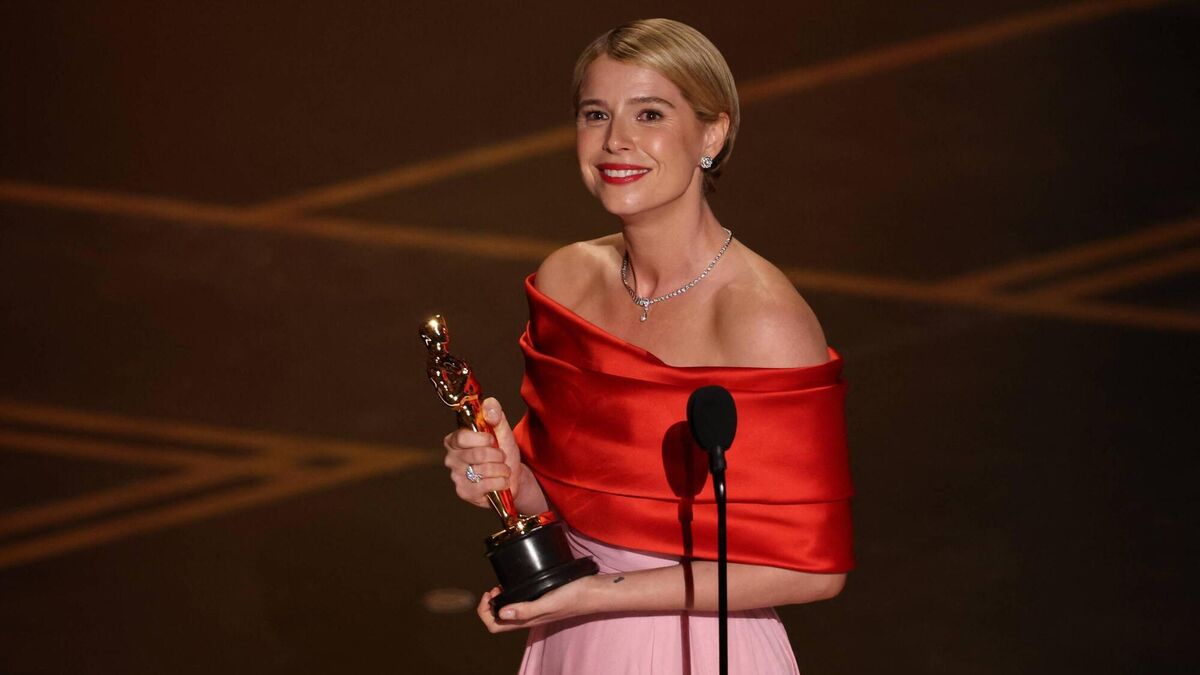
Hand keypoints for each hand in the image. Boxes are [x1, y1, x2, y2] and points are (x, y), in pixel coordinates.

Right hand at [442, 397, 523, 507]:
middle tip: (501, 456)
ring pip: (484, 470)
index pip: (462, 437)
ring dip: (502, 469)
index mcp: (455, 441)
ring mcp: (457, 477)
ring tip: (502, 469)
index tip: (493, 440)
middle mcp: (451, 459)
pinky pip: (487, 485)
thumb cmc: (502, 453)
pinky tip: (501, 481)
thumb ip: (496, 415)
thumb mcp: (502, 432)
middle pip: (477, 454)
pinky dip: (501, 482)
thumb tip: (489, 404)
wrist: (512, 477)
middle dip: (497, 455)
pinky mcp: (465, 492)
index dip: (482, 439)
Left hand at [476, 575, 600, 632]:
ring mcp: (535, 610)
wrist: (594, 591)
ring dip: (500, 599)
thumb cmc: (574, 597)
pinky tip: (518, 583)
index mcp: (527, 621)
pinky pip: (520, 603)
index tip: (491, 593)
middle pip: (499, 620)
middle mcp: (528, 618)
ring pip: (509, 611)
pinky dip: (512, 594)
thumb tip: (501, 612)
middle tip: (496, 588)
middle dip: (490, 604)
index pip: (495, 626)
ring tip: (503, 585)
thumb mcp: (549, 602)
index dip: (485, 611)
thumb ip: (526, 609)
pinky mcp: (541, 601)